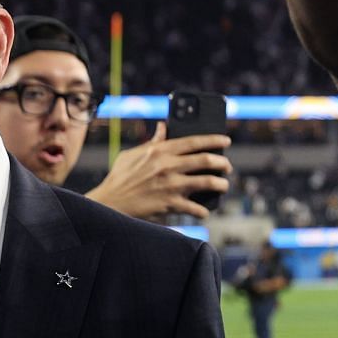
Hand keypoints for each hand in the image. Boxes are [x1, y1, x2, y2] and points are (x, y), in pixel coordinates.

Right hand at [85, 123, 232, 219]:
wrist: (109, 203)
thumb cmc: (119, 178)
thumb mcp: (133, 154)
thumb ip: (152, 142)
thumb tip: (163, 126)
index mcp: (160, 151)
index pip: (194, 141)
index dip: (214, 139)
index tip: (226, 140)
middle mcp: (168, 166)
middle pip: (206, 160)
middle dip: (223, 163)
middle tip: (228, 166)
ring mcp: (171, 185)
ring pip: (208, 182)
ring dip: (221, 184)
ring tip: (223, 186)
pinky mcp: (170, 204)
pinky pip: (195, 208)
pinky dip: (203, 210)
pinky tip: (205, 211)